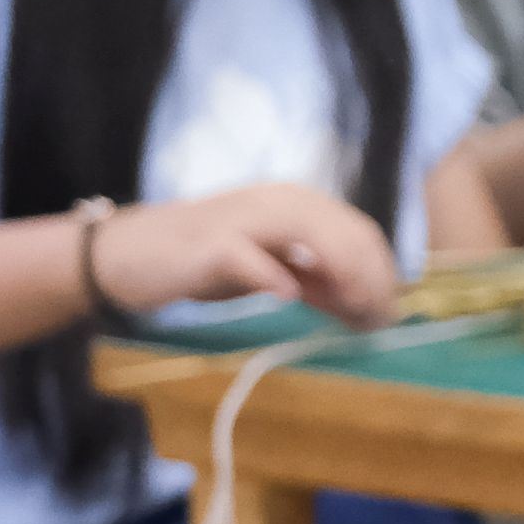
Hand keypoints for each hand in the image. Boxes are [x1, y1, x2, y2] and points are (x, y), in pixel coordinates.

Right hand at [93, 184, 403, 326]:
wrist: (135, 253)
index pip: (360, 231)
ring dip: (339, 273)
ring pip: (309, 232)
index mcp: (298, 203)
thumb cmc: (209, 260)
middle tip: (376, 322)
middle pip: (344, 232)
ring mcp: (243, 218)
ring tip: (351, 310)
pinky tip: (287, 295)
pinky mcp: (209, 243)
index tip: (388, 313)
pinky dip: (271, 273)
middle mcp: (277, 201)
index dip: (382, 272)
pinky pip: (247, 254)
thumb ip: (317, 278)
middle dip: (369, 279)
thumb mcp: (274, 267)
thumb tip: (368, 303)